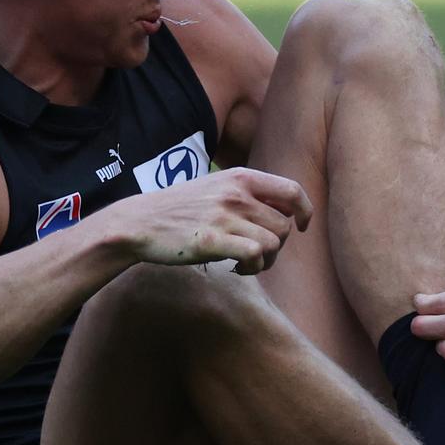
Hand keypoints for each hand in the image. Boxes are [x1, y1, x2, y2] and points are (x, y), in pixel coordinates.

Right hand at [115, 168, 312, 274]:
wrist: (140, 222)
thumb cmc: (180, 209)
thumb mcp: (216, 187)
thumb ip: (248, 193)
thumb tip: (287, 208)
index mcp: (240, 177)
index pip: (292, 191)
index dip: (304, 211)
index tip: (302, 226)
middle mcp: (236, 194)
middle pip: (284, 226)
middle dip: (277, 246)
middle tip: (257, 254)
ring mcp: (224, 217)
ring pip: (273, 243)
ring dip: (265, 260)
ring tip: (245, 262)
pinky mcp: (212, 240)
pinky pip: (256, 255)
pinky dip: (253, 266)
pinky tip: (236, 267)